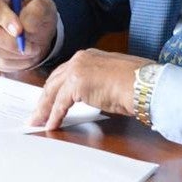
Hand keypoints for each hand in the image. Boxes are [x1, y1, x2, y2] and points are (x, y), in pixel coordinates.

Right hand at [0, 0, 56, 70]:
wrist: (37, 34)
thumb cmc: (38, 16)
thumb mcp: (45, 7)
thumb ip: (37, 10)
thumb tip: (25, 25)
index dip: (3, 18)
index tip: (20, 31)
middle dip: (11, 42)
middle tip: (32, 47)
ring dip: (17, 54)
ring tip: (34, 50)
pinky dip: (17, 63)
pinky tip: (28, 57)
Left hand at [30, 49, 149, 129]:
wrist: (145, 84)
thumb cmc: (137, 83)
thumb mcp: (112, 77)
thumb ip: (97, 82)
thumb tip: (93, 94)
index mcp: (88, 55)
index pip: (64, 72)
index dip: (55, 88)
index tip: (48, 98)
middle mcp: (79, 59)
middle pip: (54, 81)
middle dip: (44, 98)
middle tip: (37, 112)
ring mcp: (76, 70)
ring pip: (52, 92)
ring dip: (44, 109)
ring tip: (37, 121)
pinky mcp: (76, 85)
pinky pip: (60, 104)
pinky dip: (54, 116)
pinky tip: (50, 125)